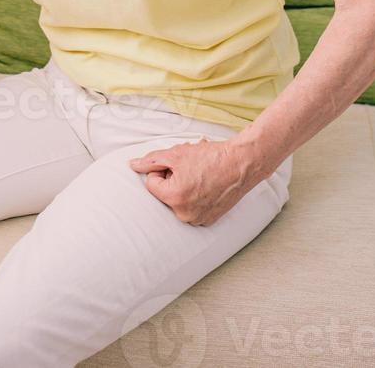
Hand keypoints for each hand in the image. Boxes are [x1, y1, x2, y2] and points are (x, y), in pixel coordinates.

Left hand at [128, 136, 257, 226]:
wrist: (241, 163)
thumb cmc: (211, 157)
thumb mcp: (176, 153)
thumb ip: (151, 161)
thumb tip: (133, 165)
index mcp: (174, 198)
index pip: (152, 183)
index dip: (162, 169)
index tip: (179, 164)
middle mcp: (185, 214)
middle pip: (165, 193)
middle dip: (172, 178)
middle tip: (190, 168)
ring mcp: (198, 220)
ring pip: (178, 200)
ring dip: (183, 187)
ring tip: (200, 175)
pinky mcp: (209, 221)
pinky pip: (191, 207)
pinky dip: (195, 196)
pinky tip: (207, 184)